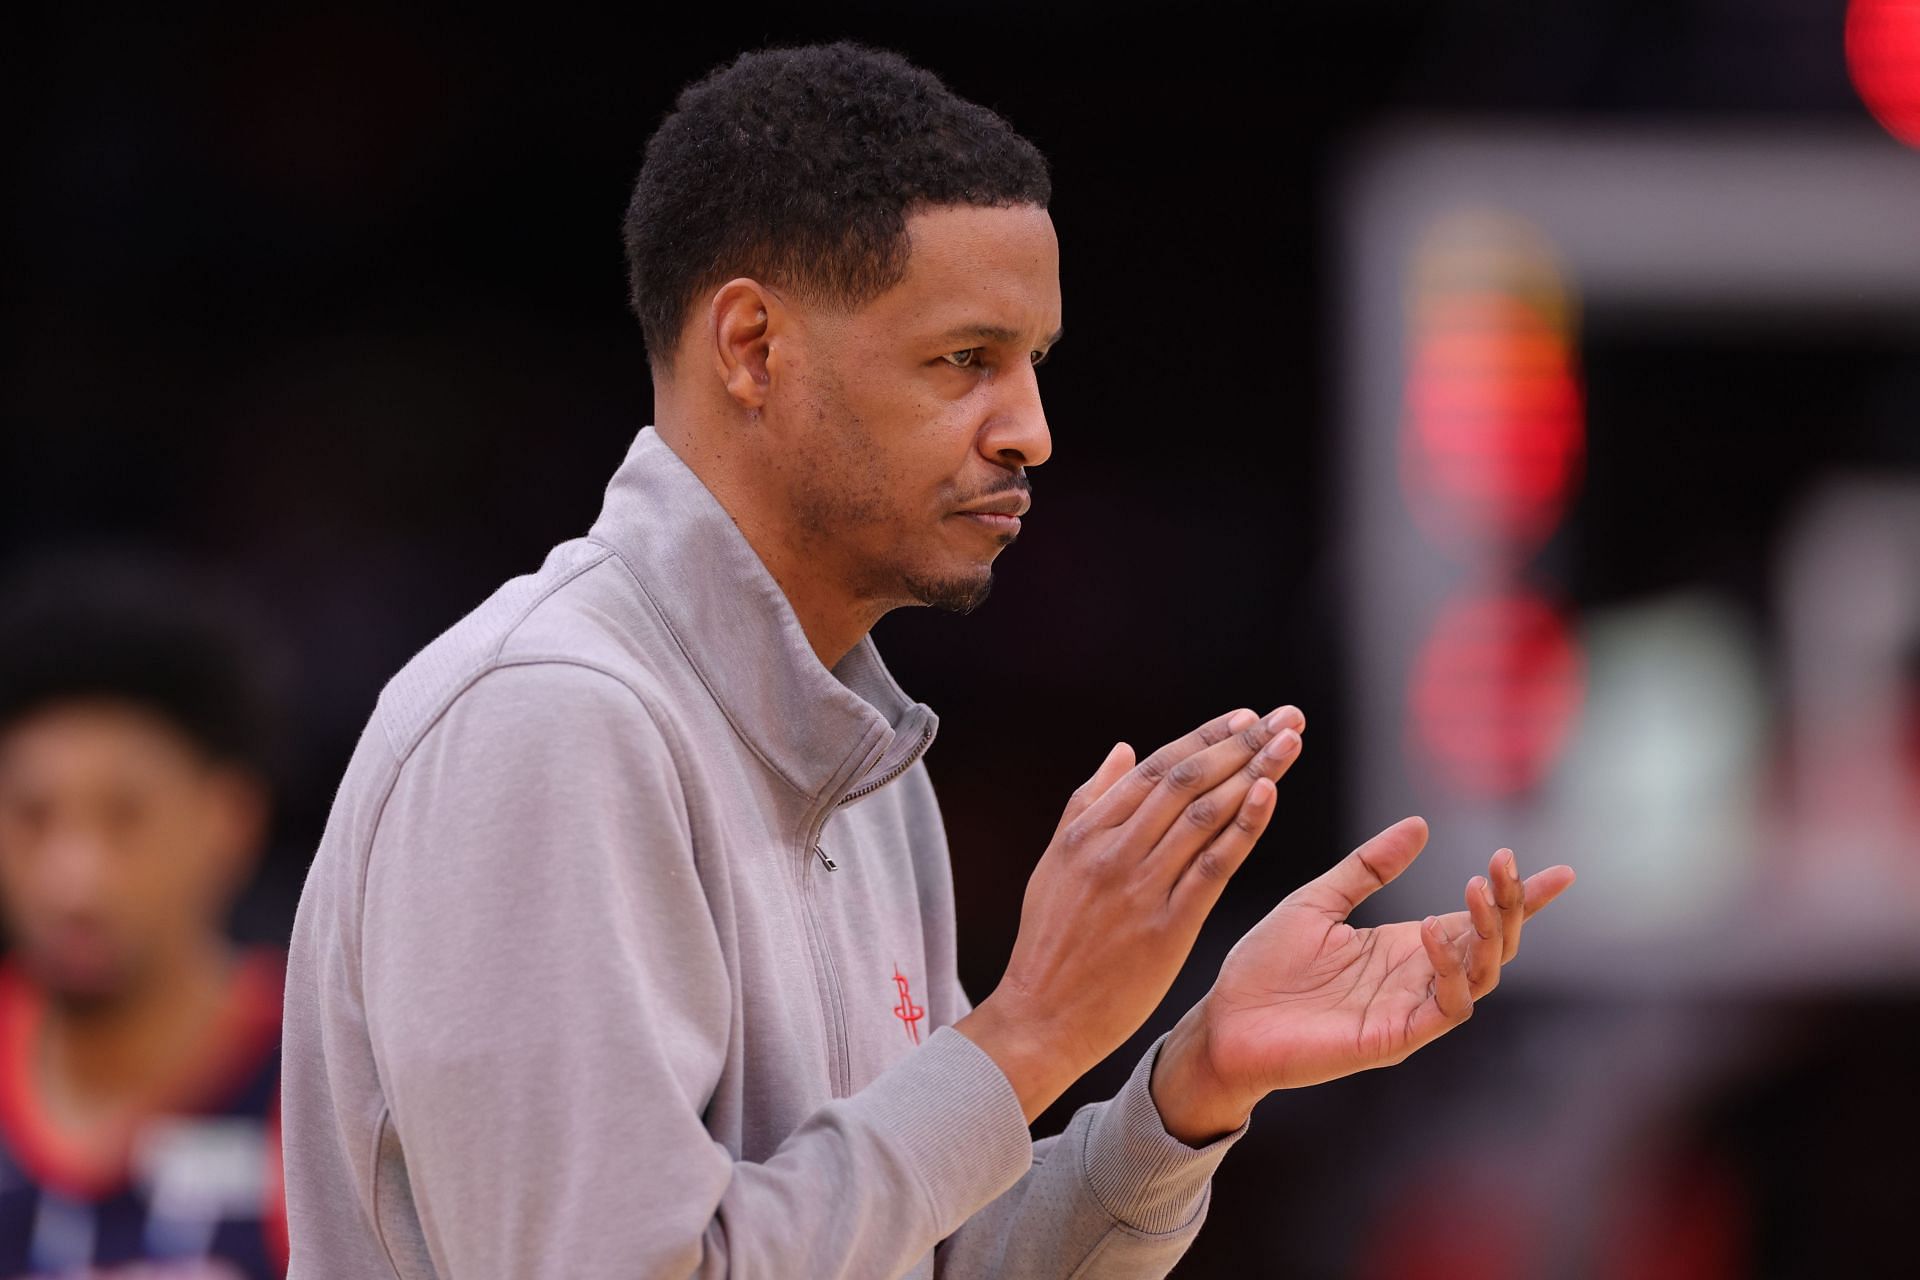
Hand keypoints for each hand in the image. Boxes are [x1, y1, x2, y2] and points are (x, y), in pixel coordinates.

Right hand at [956, 704, 1306, 1119]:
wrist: (1042, 1016)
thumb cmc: (1050, 944)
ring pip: (1204, 814)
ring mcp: (1139, 887)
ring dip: (1253, 772)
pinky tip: (1269, 796)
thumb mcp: (1055, 864)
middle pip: (1187, 781)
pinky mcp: (1165, 927)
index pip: (1156, 768)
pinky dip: (1243, 827)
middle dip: (1241, 743)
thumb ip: (1087, 803)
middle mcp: (1113, 850)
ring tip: (1289, 744)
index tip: (1245, 716)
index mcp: (1087, 832)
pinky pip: (1212, 866)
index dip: (1204, 737)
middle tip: (1284, 717)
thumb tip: (1123, 751)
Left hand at [1151, 817, 1574, 1142]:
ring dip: (1487, 933)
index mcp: (1404, 945)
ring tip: (1478, 888)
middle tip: (1505, 864)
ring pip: (1480, 976)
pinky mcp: (1393, 1038)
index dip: (1519, 898)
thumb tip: (1420, 824)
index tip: (1561, 872)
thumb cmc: (1266, 967)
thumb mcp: (1319, 900)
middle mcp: (1417, 977)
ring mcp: (1409, 1009)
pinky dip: (1448, 971)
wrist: (1225, 1021)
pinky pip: (1443, 1009)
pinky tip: (1433, 934)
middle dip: (1508, 905)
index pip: (1475, 919)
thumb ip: (1368, 866)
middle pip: (1489, 944)